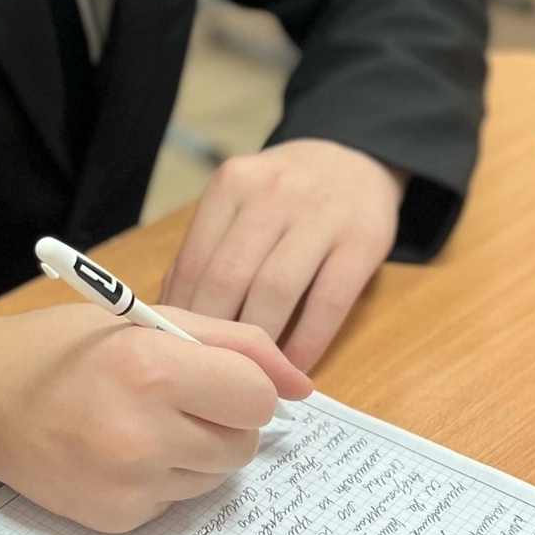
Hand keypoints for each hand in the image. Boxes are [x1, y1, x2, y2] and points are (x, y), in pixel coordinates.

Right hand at [0, 303, 311, 533]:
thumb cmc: (66, 349)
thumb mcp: (146, 318)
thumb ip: (234, 343)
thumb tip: (302, 387)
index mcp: (153, 369)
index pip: (256, 398)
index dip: (241, 385)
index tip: (211, 377)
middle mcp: (144, 432)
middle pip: (243, 443)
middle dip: (222, 420)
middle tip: (174, 398)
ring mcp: (130, 483)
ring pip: (216, 475)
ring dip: (196, 450)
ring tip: (143, 423)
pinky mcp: (118, 518)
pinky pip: (178, 501)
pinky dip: (163, 478)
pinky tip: (120, 452)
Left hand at [160, 138, 404, 371]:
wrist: (356, 160)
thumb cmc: (285, 195)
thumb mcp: (240, 200)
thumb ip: (208, 247)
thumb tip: (170, 314)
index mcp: (233, 184)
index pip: (196, 262)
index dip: (184, 316)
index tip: (181, 350)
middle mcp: (274, 193)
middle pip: (230, 278)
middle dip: (217, 333)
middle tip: (212, 370)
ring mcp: (322, 214)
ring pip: (276, 292)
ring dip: (260, 343)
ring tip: (251, 373)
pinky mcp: (363, 240)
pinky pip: (328, 302)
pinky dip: (308, 341)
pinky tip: (295, 364)